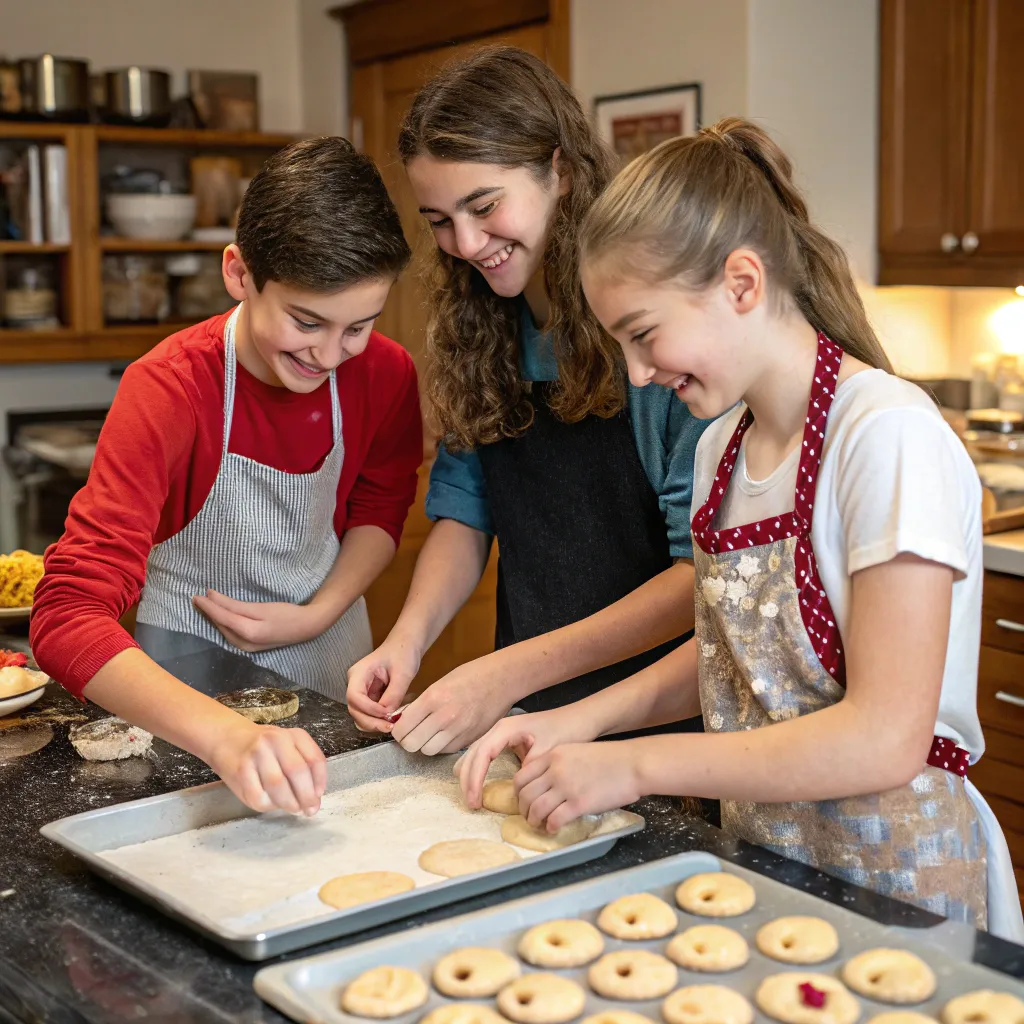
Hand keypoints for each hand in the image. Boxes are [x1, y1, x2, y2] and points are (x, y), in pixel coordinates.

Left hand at [192, 589, 324, 651]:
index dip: (208, 607)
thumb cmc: (286, 614)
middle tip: (198, 598)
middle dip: (209, 612)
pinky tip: (220, 616)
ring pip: (224, 631)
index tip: (196, 596)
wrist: (307, 627)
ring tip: (205, 605)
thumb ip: (234, 604)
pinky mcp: (250, 645)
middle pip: (221, 626)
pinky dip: (223, 623)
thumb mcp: (260, 607)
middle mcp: (244, 644)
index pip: (221, 618)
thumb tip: (212, 596)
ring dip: (214, 618)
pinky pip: (231, 633)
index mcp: (247, 634)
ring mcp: (247, 647)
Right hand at [206, 718, 327, 815]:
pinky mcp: (240, 771)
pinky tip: (272, 803)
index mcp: (294, 734)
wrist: (227, 738)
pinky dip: (269, 805)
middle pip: (297, 772)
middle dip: (306, 796)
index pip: (314, 759)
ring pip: (278, 786)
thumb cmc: (264, 746)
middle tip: (309, 810)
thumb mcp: (288, 746)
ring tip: (293, 809)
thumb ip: (304, 767)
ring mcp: (256, 754)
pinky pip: (259, 796)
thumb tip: (314, 801)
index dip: (320, 781)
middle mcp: (276, 740)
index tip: (319, 795)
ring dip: (289, 803)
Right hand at [346, 638, 420, 732]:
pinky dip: (378, 721)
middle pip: (354, 710)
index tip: (387, 714)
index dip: (369, 709)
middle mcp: (355, 684)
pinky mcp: (369, 699)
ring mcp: (361, 692)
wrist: (406, 646)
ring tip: (392, 725)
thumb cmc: (403, 653)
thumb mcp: (403, 672)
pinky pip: (369, 715)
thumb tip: (388, 715)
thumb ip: (394, 694)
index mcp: (359, 673)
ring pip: (360, 716)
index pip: (354, 696)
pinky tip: (392, 720)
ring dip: (374, 724)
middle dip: (371, 721)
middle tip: (391, 726)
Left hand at [390, 660, 515, 755]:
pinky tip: (445, 734)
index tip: (400, 727)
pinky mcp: (469, 739)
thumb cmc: (471, 676)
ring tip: (429, 734)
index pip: (402, 728)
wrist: (501, 680)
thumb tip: (402, 720)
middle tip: (412, 733)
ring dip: (425, 744)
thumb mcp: (439, 683)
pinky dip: (441, 746)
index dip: (398, 730)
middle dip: (408, 740)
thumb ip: (421, 704)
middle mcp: (444, 717)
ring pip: (428, 751)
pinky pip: (446, 751)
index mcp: (433, 698)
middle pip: (412, 744)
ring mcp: (458, 730)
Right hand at [454, 707, 591, 808]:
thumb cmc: (566, 729)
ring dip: (470, 774)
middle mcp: (499, 729)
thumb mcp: (548, 750)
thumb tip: (516, 785)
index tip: (476, 799)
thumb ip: (529, 766)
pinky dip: (478, 769)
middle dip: (468, 779)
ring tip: (471, 798)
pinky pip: (485, 754)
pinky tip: (476, 782)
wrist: (579, 718)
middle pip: (473, 754)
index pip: (482, 754)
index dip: (475, 778)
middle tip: (471, 804)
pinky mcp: (507, 740)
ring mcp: (502, 733)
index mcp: (506, 729)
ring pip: (476, 753)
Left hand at [515, 741, 643, 832]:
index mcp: (554, 756)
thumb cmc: (610, 758)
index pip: (521, 776)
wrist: (632, 763)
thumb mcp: (577, 751)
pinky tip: (554, 828)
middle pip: (525, 794)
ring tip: (539, 825)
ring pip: (536, 808)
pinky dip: (550, 827)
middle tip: (529, 816)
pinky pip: (555, 819)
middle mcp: (555, 770)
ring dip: (534, 820)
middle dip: (523, 809)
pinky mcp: (579, 803)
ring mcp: (566, 787)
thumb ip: (559, 763)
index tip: (523, 800)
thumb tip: (547, 780)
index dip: (518, 792)